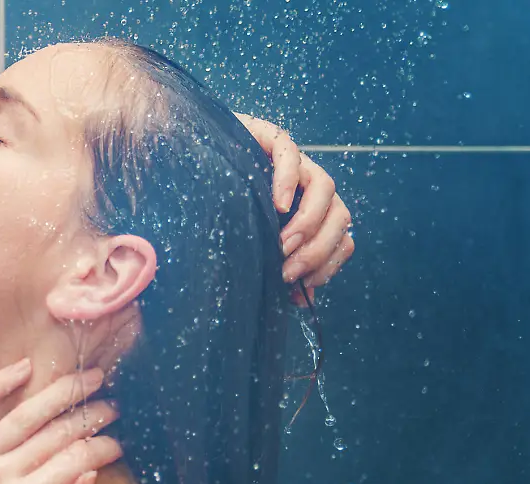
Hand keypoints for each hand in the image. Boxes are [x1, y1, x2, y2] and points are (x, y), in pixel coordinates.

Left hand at [0, 360, 120, 483]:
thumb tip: (89, 478)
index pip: (76, 461)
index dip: (102, 448)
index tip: (117, 444)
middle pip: (56, 434)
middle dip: (90, 416)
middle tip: (112, 405)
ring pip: (23, 415)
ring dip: (59, 393)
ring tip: (85, 379)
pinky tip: (23, 367)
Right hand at [235, 113, 355, 306]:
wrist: (189, 161)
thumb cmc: (219, 207)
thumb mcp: (251, 243)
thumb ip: (275, 264)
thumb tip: (298, 299)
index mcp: (310, 210)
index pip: (341, 236)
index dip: (329, 262)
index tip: (303, 285)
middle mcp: (307, 186)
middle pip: (339, 215)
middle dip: (318, 249)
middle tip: (289, 271)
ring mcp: (293, 161)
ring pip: (324, 187)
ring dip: (309, 222)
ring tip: (283, 245)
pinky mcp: (270, 138)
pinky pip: (290, 155)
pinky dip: (288, 181)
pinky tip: (277, 204)